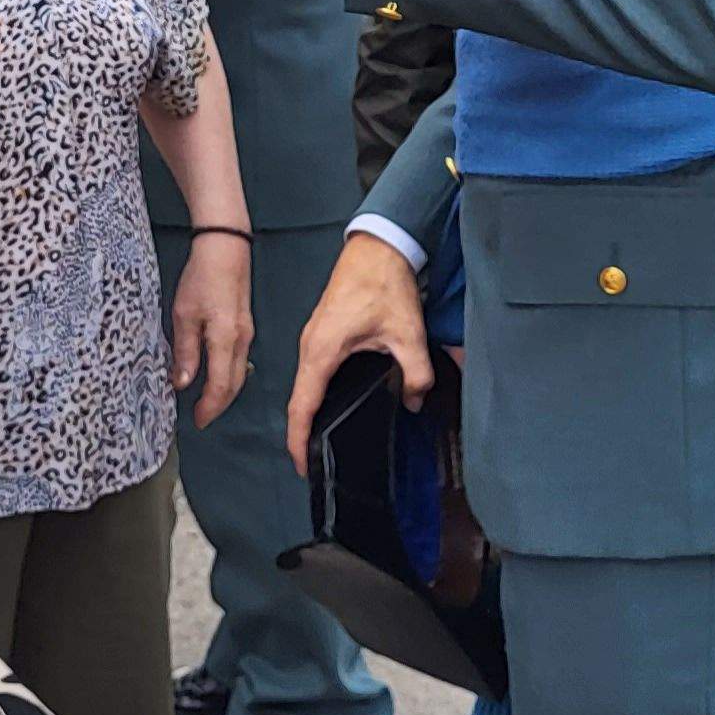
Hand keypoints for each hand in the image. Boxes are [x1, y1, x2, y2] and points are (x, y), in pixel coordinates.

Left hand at [168, 231, 254, 428]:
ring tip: (207, 400)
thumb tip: (183, 383)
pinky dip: (229, 375)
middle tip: (202, 417)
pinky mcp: (245, 324)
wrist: (226, 247)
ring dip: (225, 391)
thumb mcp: (184, 315)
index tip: (197, 421)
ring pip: (239, 373)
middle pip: (235, 385)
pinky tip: (216, 374)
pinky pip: (240, 359)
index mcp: (225, 340)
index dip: (209, 407)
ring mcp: (247, 333)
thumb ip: (186, 351)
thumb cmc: (202, 278)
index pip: (221, 387)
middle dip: (219, 405)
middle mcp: (242, 341)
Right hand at [282, 233, 429, 474]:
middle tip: (314, 465)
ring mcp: (312, 339)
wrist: (376, 248)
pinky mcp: (321, 334)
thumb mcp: (407, 334)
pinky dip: (314, 396)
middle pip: (298, 400)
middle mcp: (310, 347)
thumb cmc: (383, 284)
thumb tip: (415, 402)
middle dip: (301, 435)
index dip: (298, 439)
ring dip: (307, 414)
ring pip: (304, 386)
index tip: (302, 466)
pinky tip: (331, 407)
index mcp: (322, 351)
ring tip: (320, 444)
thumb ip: (416, 373)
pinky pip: (312, 373)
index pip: (302, 405)